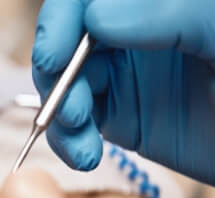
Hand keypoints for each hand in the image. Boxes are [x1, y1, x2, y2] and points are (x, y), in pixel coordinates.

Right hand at [31, 0, 214, 184]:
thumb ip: (170, 14)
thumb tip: (98, 16)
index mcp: (156, 3)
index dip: (60, 22)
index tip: (54, 56)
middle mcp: (132, 33)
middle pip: (66, 44)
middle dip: (58, 79)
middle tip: (71, 111)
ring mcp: (123, 75)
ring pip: (65, 86)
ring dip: (60, 117)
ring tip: (82, 146)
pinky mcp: (119, 115)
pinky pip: (77, 124)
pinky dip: (70, 140)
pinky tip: (84, 155)